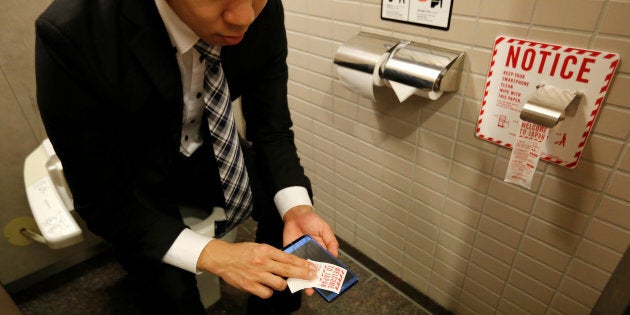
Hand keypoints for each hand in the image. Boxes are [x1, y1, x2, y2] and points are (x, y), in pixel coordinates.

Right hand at [196, 239, 316, 298]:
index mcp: (266, 250)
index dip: (302, 263)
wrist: (222, 258)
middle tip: (311, 276)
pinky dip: (268, 291)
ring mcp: (257, 275)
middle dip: (302, 274)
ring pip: (279, 284)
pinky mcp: (250, 286)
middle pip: (288, 270)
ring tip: (279, 281)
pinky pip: (267, 293)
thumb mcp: (259, 247)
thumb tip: (288, 262)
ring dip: (282, 284)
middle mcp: (262, 262)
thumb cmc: (241, 252)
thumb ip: (273, 254)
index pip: (289, 258)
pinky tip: (266, 286)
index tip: (311, 267)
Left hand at [282, 205, 338, 295]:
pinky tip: (294, 279)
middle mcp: (311, 256)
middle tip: (317, 289)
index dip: (328, 274)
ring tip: (307, 288)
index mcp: (321, 252)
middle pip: (313, 271)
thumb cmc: (312, 221)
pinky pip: (290, 264)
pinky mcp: (290, 254)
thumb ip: (331, 242)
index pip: (325, 266)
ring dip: (304, 280)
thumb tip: (336, 256)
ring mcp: (300, 256)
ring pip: (302, 271)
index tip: (330, 283)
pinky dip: (291, 272)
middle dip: (315, 281)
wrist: (297, 215)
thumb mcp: (325, 230)